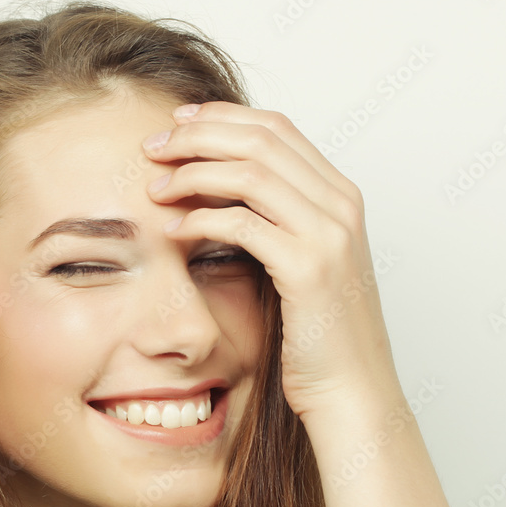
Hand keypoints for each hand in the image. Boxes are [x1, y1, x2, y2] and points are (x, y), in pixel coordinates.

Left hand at [143, 101, 402, 423]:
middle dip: (199, 135)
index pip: (277, 128)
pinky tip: (173, 229)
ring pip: (249, 172)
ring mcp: (328, 234)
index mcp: (340, 196)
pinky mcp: (308, 269)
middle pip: (260, 138)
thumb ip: (276, 223)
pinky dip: (201, 219)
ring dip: (193, 173)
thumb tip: (221, 194)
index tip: (178, 124)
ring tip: (155, 188)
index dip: (222, 117)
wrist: (351, 389)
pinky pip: (243, 224)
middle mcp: (340, 204)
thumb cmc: (319, 336)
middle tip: (154, 148)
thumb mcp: (302, 265)